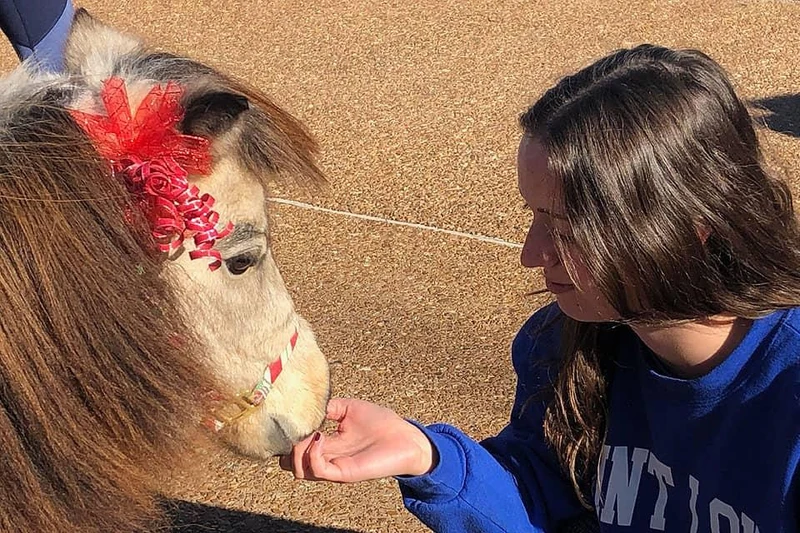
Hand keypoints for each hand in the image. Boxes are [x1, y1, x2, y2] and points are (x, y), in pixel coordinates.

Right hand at [279, 398, 436, 481]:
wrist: (406, 438)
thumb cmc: (383, 424)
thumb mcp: (350, 408)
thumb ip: (329, 407)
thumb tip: (310, 404)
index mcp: (327, 444)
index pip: (295, 449)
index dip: (288, 437)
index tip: (292, 420)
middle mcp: (327, 458)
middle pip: (290, 464)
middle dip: (287, 447)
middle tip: (298, 430)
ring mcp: (334, 467)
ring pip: (299, 470)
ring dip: (297, 450)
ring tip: (310, 433)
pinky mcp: (344, 473)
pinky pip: (318, 469)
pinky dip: (313, 453)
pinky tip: (322, 436)